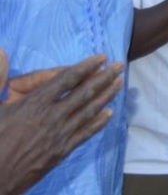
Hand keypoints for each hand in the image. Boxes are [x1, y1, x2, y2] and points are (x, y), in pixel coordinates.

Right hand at [0, 52, 123, 194]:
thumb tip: (2, 51)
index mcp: (35, 103)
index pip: (67, 79)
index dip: (87, 67)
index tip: (102, 57)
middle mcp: (52, 116)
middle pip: (84, 92)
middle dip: (104, 77)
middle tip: (120, 66)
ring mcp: (60, 134)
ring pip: (89, 111)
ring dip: (106, 95)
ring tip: (119, 83)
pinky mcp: (62, 151)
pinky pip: (85, 133)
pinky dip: (99, 122)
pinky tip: (109, 113)